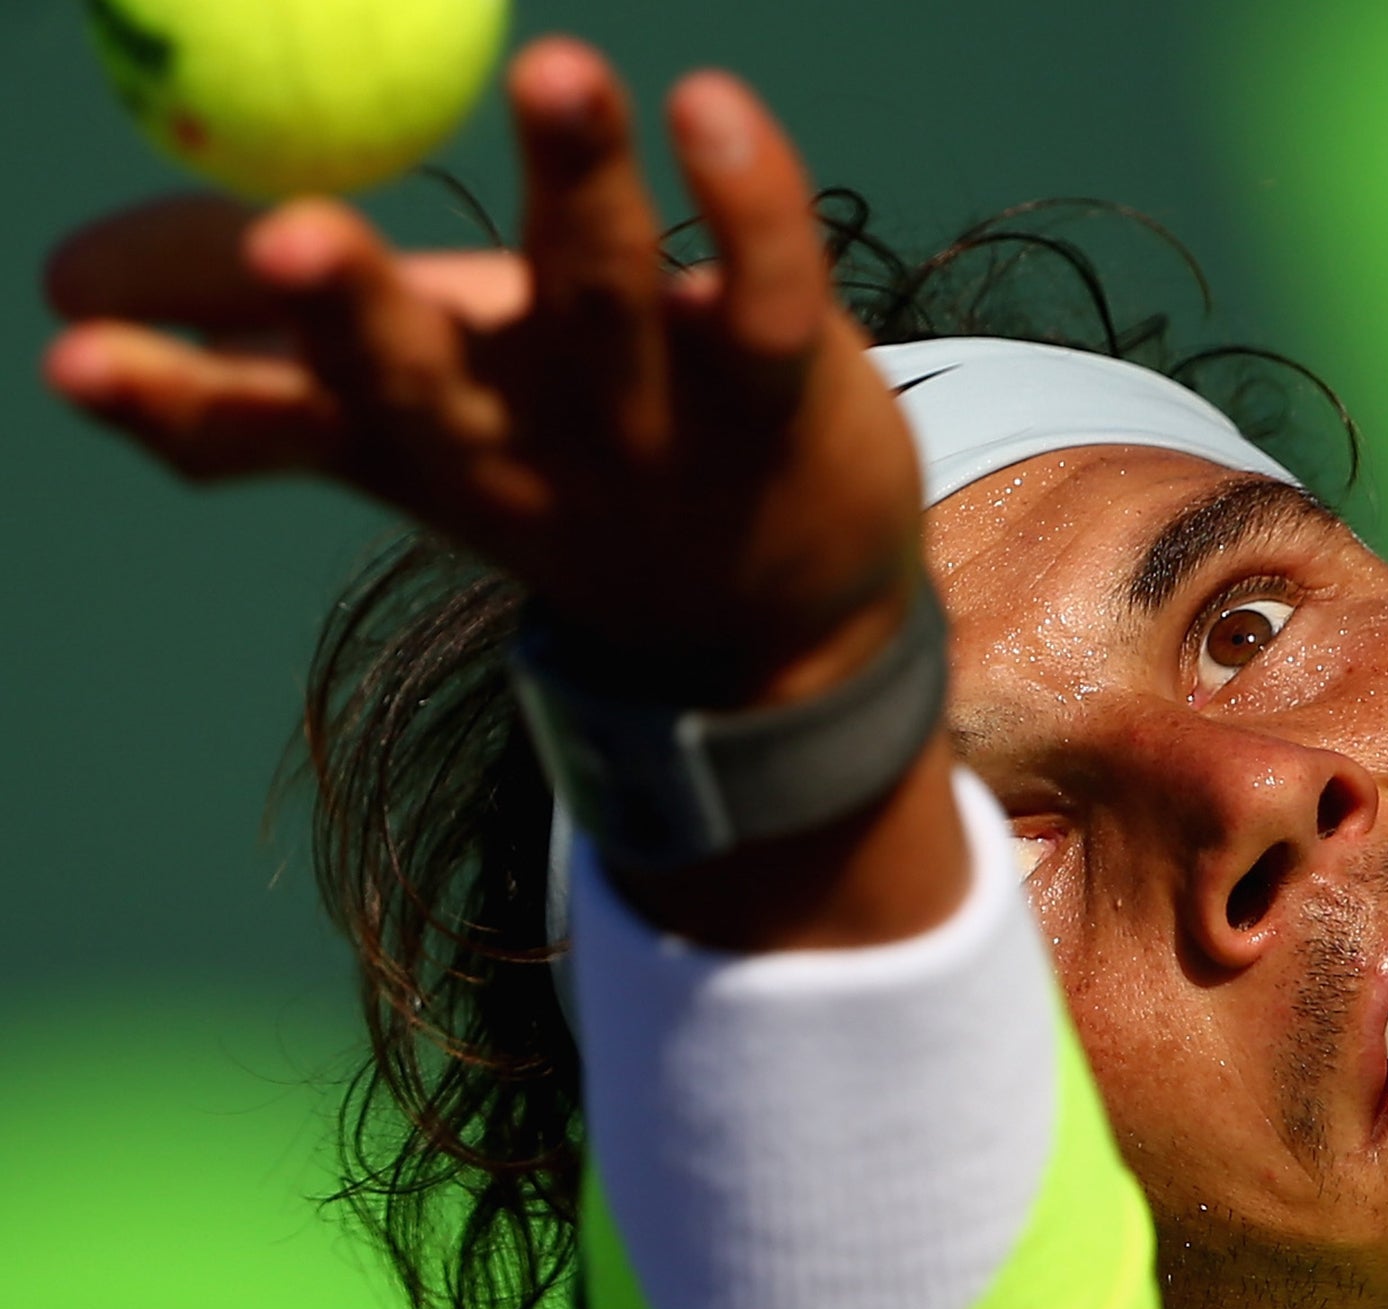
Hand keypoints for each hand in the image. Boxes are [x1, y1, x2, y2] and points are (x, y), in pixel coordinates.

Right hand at [43, 37, 923, 706]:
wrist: (781, 627)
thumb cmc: (569, 482)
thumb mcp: (407, 440)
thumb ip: (262, 367)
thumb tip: (69, 291)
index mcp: (419, 446)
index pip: (279, 425)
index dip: (179, 393)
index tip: (75, 352)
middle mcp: (525, 440)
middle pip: (427, 377)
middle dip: (353, 310)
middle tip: (288, 239)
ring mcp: (657, 422)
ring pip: (607, 298)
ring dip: (579, 182)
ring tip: (554, 68)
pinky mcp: (782, 392)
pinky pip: (765, 291)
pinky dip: (747, 199)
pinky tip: (709, 103)